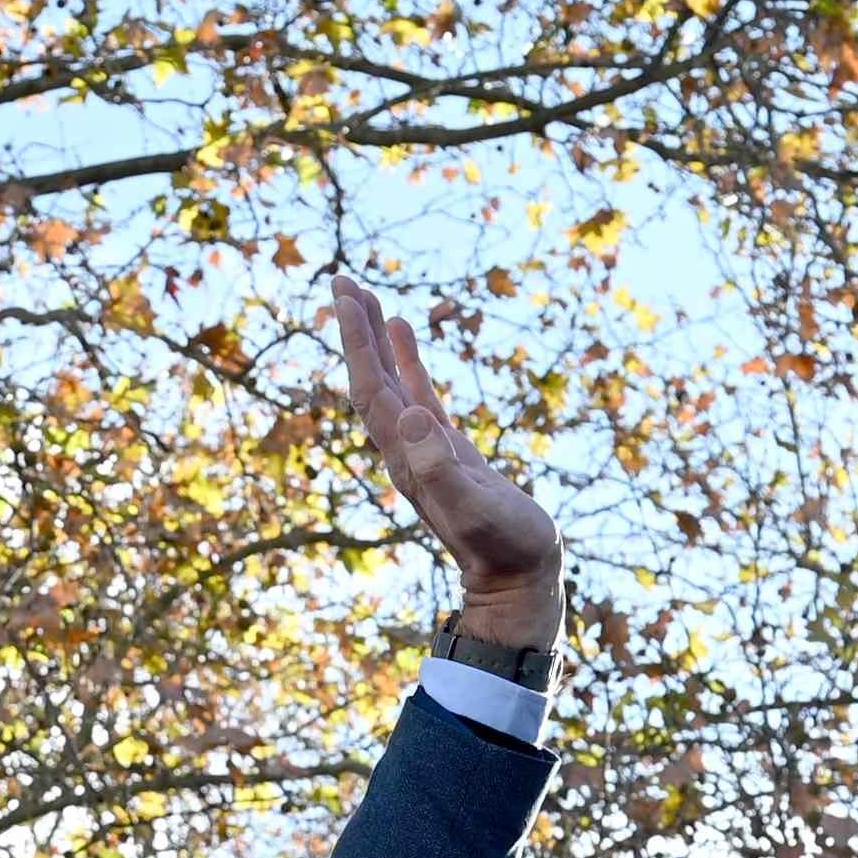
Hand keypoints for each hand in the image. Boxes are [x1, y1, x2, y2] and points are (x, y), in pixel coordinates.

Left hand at [332, 271, 562, 648]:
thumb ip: (441, 467)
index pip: (371, 389)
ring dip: (374, 339)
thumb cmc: (501, 546)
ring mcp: (423, 447)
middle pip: (370, 378)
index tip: (347, 298)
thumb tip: (414, 417)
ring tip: (363, 295)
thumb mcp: (474, 506)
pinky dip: (406, 359)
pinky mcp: (446, 448)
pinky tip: (402, 330)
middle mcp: (405, 448)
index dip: (357, 343)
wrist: (515, 577)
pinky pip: (418, 392)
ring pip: (390, 381)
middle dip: (356, 330)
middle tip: (341, 280)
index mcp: (405, 456)